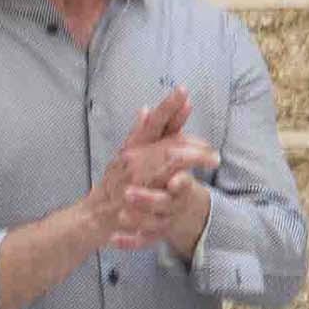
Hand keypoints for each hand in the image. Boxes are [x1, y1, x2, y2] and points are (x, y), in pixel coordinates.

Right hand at [87, 86, 215, 251]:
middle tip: (211, 149)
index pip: (153, 122)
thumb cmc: (112, 186)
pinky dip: (180, 178)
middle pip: (168, 140)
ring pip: (171, 158)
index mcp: (132, 147)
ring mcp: (139, 176)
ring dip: (195, 156)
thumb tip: (146, 109)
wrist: (95, 216)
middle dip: (194, 140)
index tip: (184, 92)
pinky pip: (165, 185)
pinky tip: (192, 177)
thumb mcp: (121, 157)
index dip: (169, 106)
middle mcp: (135, 158)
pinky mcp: (143, 196)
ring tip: (213, 160)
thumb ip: (138, 134)